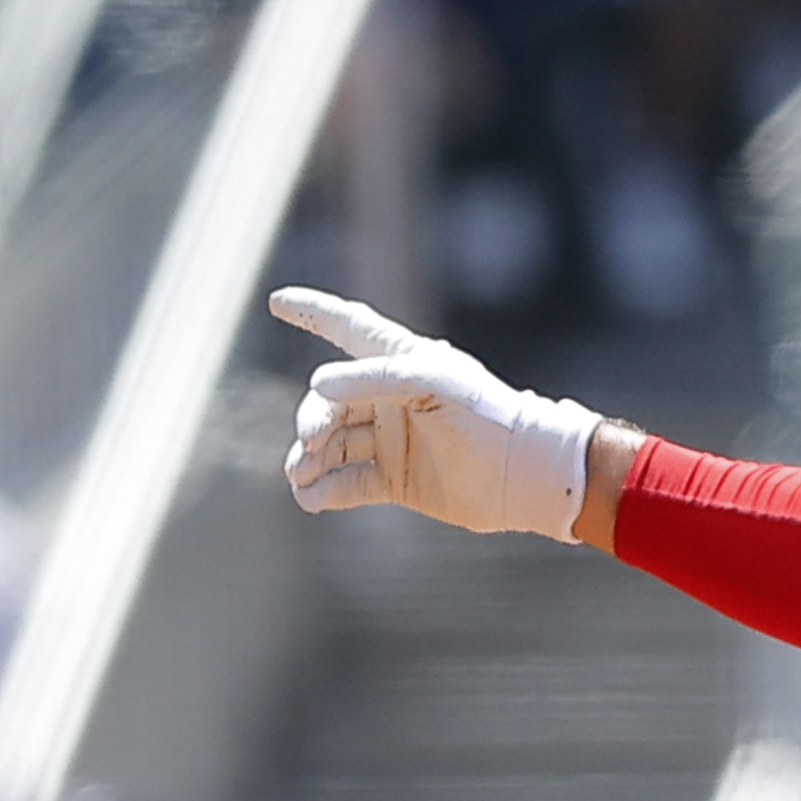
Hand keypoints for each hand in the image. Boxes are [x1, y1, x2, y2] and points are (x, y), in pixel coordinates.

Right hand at [269, 286, 601, 539]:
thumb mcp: (432, 382)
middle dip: (311, 419)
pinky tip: (311, 498)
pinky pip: (348, 483)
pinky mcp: (395, 480)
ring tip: (301, 476)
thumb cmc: (486, 416)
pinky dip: (326, 490)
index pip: (349, 328)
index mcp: (402, 362)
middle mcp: (390, 399)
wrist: (523, 474)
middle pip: (329, 402)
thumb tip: (318, 385)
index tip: (277, 301)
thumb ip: (374, 377)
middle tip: (310, 441)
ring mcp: (391, 440)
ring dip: (310, 459)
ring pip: (332, 445)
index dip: (314, 313)